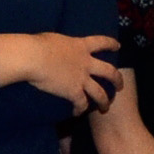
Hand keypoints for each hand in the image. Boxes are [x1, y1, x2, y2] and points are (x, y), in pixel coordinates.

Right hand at [6, 33, 121, 112]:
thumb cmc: (38, 44)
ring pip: (100, 92)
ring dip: (104, 101)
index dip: (111, 44)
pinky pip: (81, 103)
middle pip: (109, 71)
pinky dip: (80, 109)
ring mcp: (81, 78)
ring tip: (105, 108)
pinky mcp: (73, 91)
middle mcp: (86, 62)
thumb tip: (57, 47)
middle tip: (120, 86)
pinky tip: (77, 113)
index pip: (101, 42)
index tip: (118, 46)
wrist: (33, 57)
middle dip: (117, 79)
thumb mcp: (55, 39)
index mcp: (81, 46)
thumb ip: (62, 45)